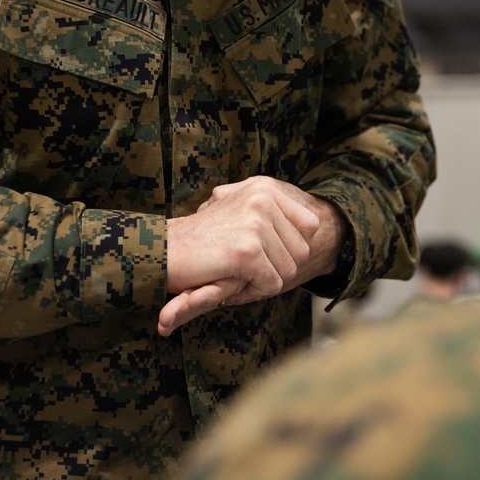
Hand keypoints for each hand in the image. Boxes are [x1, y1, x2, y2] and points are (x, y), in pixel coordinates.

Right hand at [159, 177, 345, 336]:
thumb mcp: (237, 209)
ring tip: (232, 268)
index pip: (310, 224)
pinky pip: (271, 285)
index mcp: (264, 187)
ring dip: (262, 280)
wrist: (163, 250)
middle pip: (302, 252)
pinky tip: (227, 278)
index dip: (290, 246)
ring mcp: (256, 224)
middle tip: (241, 263)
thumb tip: (317, 222)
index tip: (263, 250)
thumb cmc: (201, 238)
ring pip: (288, 271)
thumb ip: (273, 211)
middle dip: (275, 267)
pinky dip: (251, 291)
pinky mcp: (248, 251)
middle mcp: (263, 199)